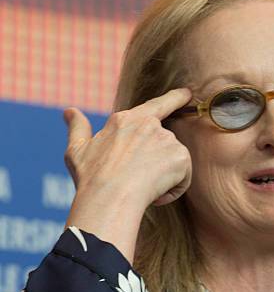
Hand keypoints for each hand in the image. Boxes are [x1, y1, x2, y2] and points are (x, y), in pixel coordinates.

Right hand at [63, 87, 192, 209]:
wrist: (109, 198)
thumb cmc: (91, 180)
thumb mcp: (77, 151)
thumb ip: (77, 128)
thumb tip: (69, 111)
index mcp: (125, 120)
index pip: (156, 106)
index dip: (174, 98)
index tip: (187, 93)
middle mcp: (148, 124)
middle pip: (164, 146)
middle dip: (157, 164)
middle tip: (137, 183)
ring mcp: (166, 139)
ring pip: (173, 162)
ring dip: (163, 178)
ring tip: (142, 190)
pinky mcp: (180, 156)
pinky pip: (183, 178)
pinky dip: (173, 190)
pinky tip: (155, 196)